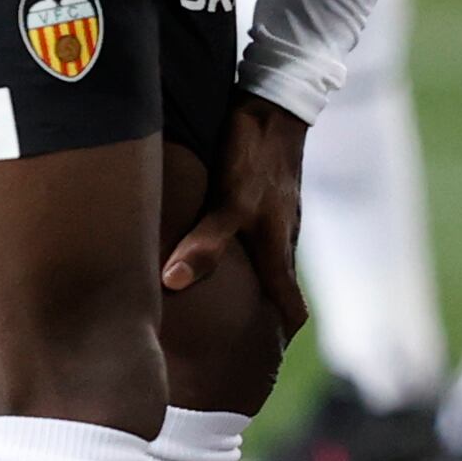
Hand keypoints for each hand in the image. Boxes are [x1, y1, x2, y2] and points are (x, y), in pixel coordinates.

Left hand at [159, 99, 310, 328]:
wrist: (274, 100)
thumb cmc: (255, 154)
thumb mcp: (231, 202)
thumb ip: (206, 244)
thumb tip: (171, 284)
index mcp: (277, 247)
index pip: (290, 306)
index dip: (280, 335)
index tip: (266, 360)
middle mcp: (280, 234)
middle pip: (276, 285)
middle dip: (261, 314)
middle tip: (235, 339)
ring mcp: (275, 212)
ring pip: (264, 258)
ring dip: (249, 280)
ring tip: (219, 298)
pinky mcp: (263, 191)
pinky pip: (254, 232)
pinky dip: (239, 249)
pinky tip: (216, 244)